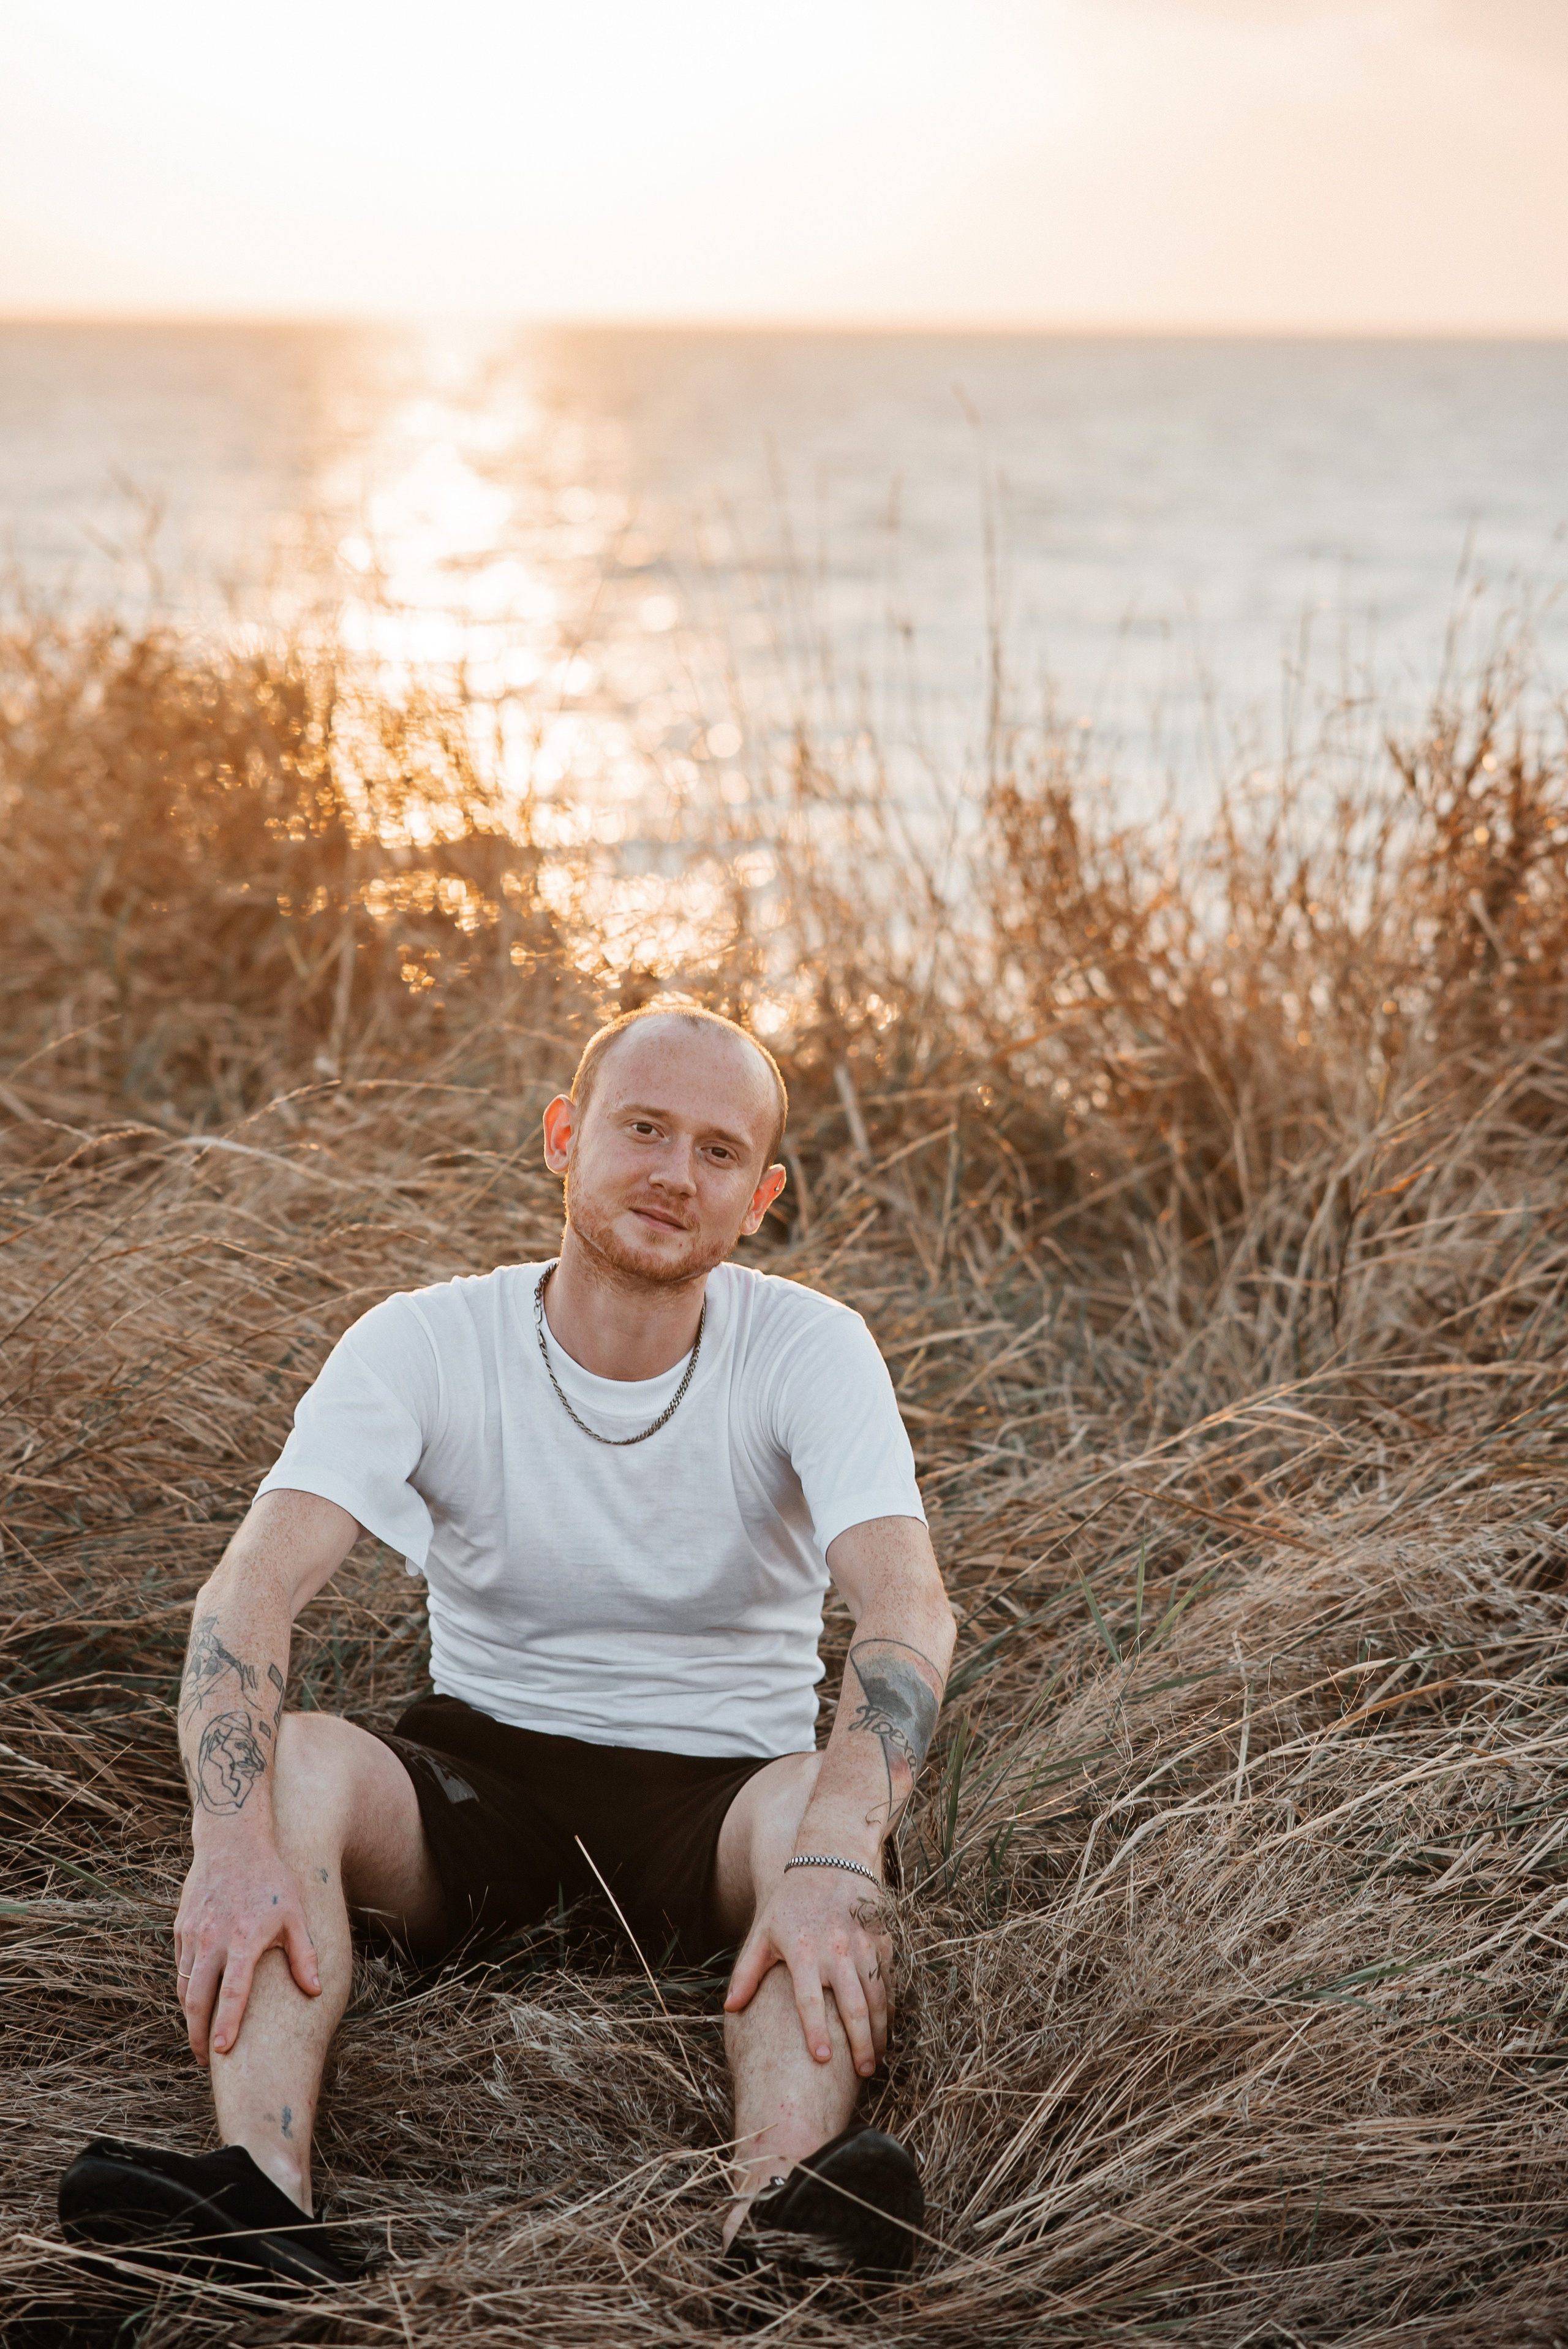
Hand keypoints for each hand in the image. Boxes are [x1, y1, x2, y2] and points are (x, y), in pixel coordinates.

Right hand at [172, 1833, 320, 2063]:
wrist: (232, 1841)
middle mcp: (213, 1940)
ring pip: (184, 1986)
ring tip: (202, 2036)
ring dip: (190, 2015)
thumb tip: (315, 1991)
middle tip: (206, 2059)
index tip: (221, 2052)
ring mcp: (193, 1934)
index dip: (226, 2025)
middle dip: (198, 2034)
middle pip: (197, 1999)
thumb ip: (304, 1955)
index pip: (233, 1992)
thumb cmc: (271, 1879)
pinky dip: (186, 1989)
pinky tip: (197, 2001)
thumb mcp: (295, 1914)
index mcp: (244, 1939)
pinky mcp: (181, 1928)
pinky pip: (180, 1966)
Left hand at [724, 1866, 892, 2078]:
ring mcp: (862, 1945)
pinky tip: (886, 2028)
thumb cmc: (792, 1901)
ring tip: (875, 2059)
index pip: (809, 1999)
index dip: (815, 2030)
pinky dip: (889, 2007)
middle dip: (859, 2043)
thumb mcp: (764, 1932)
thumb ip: (747, 1971)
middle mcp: (835, 1950)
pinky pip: (888, 1980)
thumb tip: (730, 2008)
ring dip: (878, 2031)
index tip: (821, 2060)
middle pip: (852, 2005)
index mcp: (803, 1950)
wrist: (831, 1858)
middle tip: (863, 2073)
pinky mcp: (881, 1940)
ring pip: (876, 1996)